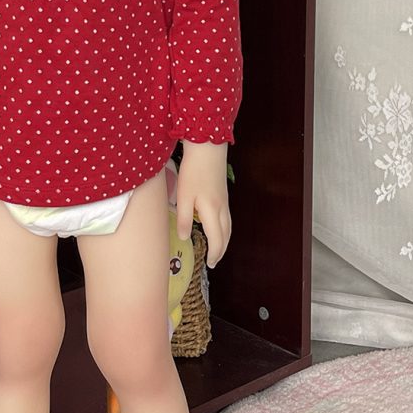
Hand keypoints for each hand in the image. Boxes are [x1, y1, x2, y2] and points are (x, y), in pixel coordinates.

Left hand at [175, 141, 230, 268]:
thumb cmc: (194, 171)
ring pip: (228, 227)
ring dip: (224, 240)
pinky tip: (217, 228)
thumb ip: (184, 218)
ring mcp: (225, 201)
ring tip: (217, 249)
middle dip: (221, 250)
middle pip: (226, 235)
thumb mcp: (184, 196)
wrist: (207, 148)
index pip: (216, 240)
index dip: (214, 254)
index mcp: (212, 211)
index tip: (209, 264)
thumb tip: (185, 237)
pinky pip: (227, 218)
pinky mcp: (223, 194)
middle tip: (214, 261)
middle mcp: (222, 209)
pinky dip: (225, 229)